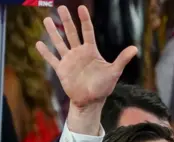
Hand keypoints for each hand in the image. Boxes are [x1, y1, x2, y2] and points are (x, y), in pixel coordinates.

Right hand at [36, 6, 136, 132]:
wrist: (91, 101)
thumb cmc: (104, 86)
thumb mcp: (114, 72)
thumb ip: (122, 59)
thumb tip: (135, 48)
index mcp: (91, 51)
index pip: (87, 31)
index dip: (84, 20)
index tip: (81, 7)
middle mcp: (79, 53)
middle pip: (71, 33)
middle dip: (66, 20)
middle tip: (61, 7)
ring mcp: (69, 60)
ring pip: (60, 43)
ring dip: (53, 32)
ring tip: (46, 20)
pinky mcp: (62, 70)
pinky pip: (52, 59)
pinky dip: (45, 52)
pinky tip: (38, 43)